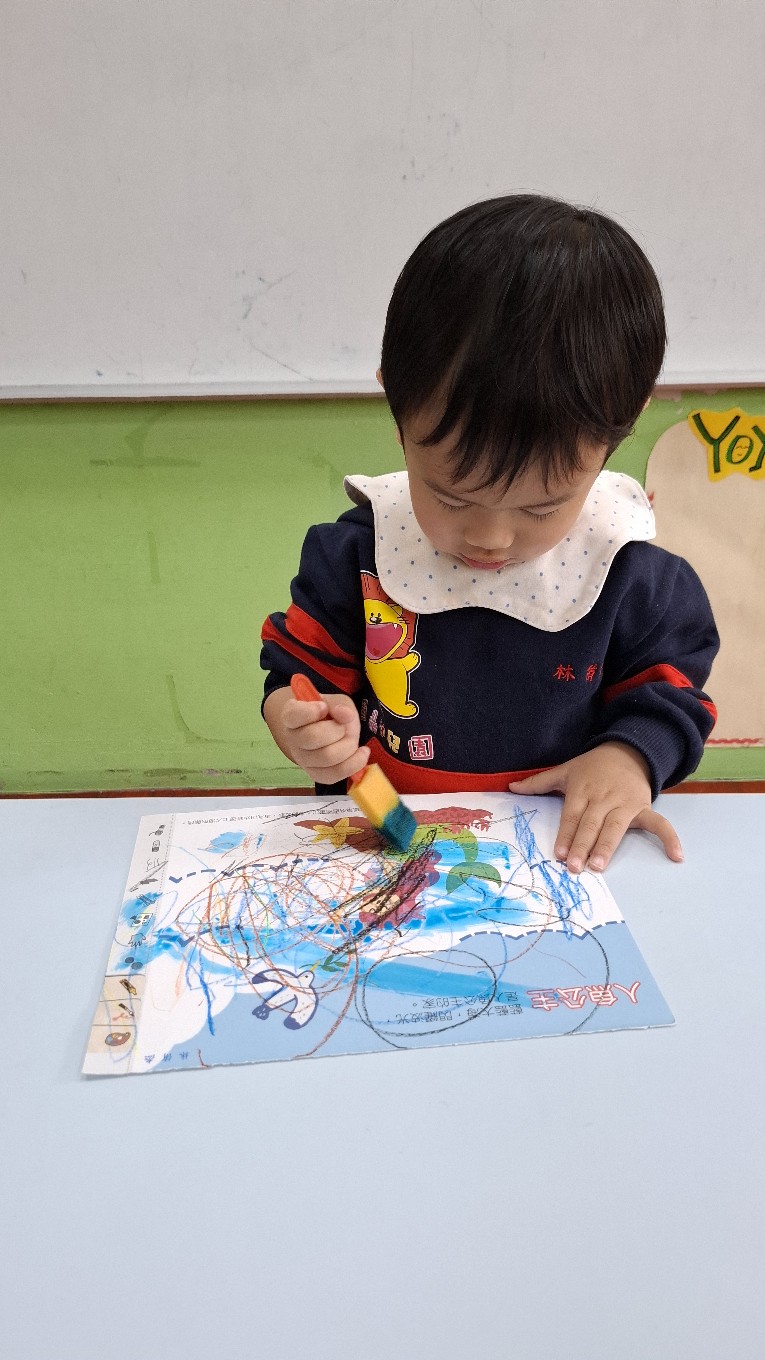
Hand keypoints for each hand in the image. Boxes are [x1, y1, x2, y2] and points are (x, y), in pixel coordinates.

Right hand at [263, 687, 369, 784]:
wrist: (329, 732)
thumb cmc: (329, 714)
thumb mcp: (335, 701)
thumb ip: (339, 705)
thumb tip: (346, 716)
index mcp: (291, 716)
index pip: (294, 715)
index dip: (311, 712)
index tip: (324, 707)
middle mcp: (292, 739)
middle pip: (312, 737)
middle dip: (337, 730)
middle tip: (343, 726)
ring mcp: (302, 760)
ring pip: (326, 757)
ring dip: (348, 746)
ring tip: (352, 738)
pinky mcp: (316, 775)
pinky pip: (334, 774)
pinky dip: (354, 764)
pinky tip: (362, 752)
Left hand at [508, 741, 682, 873]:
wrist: (628, 750)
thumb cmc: (592, 766)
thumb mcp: (566, 770)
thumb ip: (539, 782)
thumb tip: (511, 789)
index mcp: (582, 790)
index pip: (572, 816)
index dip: (566, 835)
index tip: (560, 853)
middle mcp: (603, 798)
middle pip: (592, 824)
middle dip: (583, 845)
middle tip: (576, 867)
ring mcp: (626, 803)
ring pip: (616, 826)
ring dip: (608, 846)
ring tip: (600, 866)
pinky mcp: (644, 807)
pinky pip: (659, 823)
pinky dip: (669, 838)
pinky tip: (676, 856)